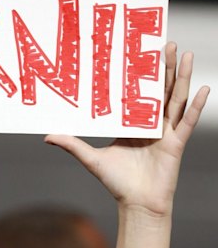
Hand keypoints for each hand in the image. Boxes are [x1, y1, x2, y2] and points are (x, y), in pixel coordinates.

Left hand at [44, 43, 209, 216]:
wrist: (136, 204)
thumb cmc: (117, 183)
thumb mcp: (91, 159)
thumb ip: (72, 144)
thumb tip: (46, 136)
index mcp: (134, 124)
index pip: (139, 93)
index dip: (142, 74)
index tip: (141, 51)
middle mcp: (152, 125)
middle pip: (161, 90)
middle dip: (165, 66)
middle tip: (168, 42)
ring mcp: (166, 132)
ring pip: (177, 99)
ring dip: (183, 76)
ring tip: (187, 54)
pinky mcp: (176, 144)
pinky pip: (188, 121)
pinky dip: (197, 106)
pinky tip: (205, 88)